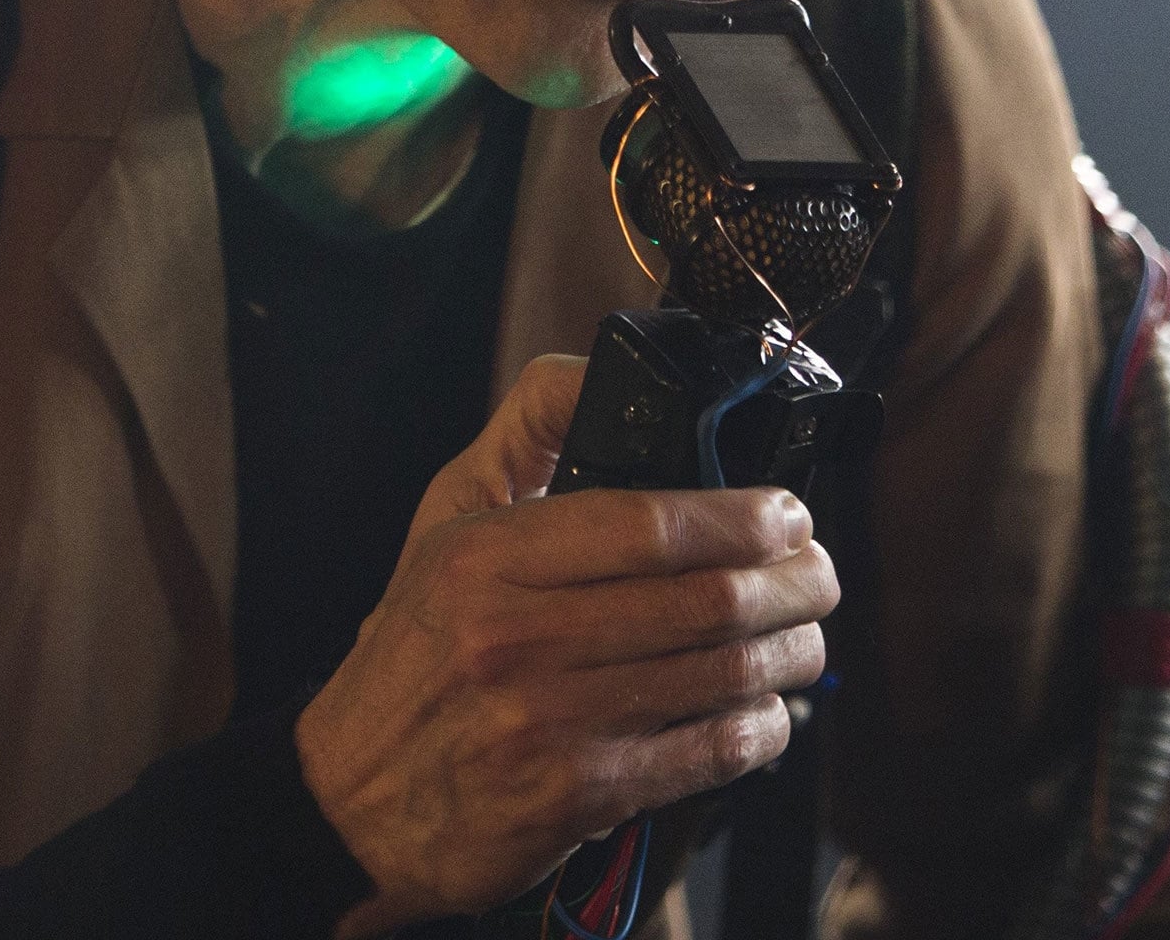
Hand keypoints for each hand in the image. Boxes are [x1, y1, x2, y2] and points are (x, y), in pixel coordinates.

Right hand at [297, 354, 839, 932]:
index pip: (651, 524)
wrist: (349, 800)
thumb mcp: (445, 523)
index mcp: (489, 557)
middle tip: (819, 575)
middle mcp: (518, 637)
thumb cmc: (417, 652)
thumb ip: (527, 437)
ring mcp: (551, 722)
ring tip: (804, 638)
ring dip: (790, 654)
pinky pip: (708, 754)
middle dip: (796, 583)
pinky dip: (759, 729)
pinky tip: (764, 711)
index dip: (745, 517)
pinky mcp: (578, 797)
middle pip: (708, 600)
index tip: (788, 514)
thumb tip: (600, 368)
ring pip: (723, 675)